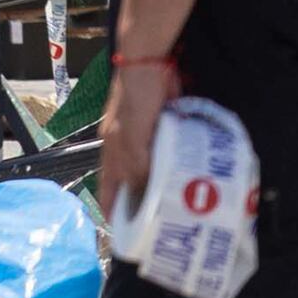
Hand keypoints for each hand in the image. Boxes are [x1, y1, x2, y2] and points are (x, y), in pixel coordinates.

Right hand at [98, 51, 179, 234]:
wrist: (150, 64)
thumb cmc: (135, 98)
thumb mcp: (132, 133)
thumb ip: (135, 161)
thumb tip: (141, 189)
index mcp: (113, 152)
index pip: (108, 189)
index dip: (112, 210)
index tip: (122, 233)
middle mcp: (126, 149)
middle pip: (132, 182)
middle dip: (141, 202)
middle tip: (159, 224)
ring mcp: (145, 138)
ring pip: (152, 169)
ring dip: (162, 185)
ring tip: (177, 206)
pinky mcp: (163, 128)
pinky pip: (168, 153)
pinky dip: (175, 165)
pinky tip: (189, 176)